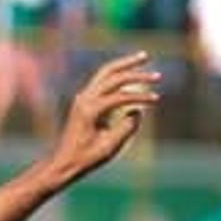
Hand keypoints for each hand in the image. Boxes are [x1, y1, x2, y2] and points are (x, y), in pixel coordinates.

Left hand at [49, 53, 161, 180]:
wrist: (64, 163)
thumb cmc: (86, 158)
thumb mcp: (110, 147)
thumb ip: (127, 127)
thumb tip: (138, 110)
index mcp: (89, 110)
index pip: (120, 96)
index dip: (140, 96)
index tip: (156, 100)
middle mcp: (84, 99)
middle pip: (111, 74)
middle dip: (134, 69)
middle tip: (152, 65)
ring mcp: (82, 98)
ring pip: (105, 72)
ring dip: (124, 64)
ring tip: (143, 57)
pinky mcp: (83, 100)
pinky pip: (102, 81)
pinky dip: (117, 74)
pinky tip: (130, 71)